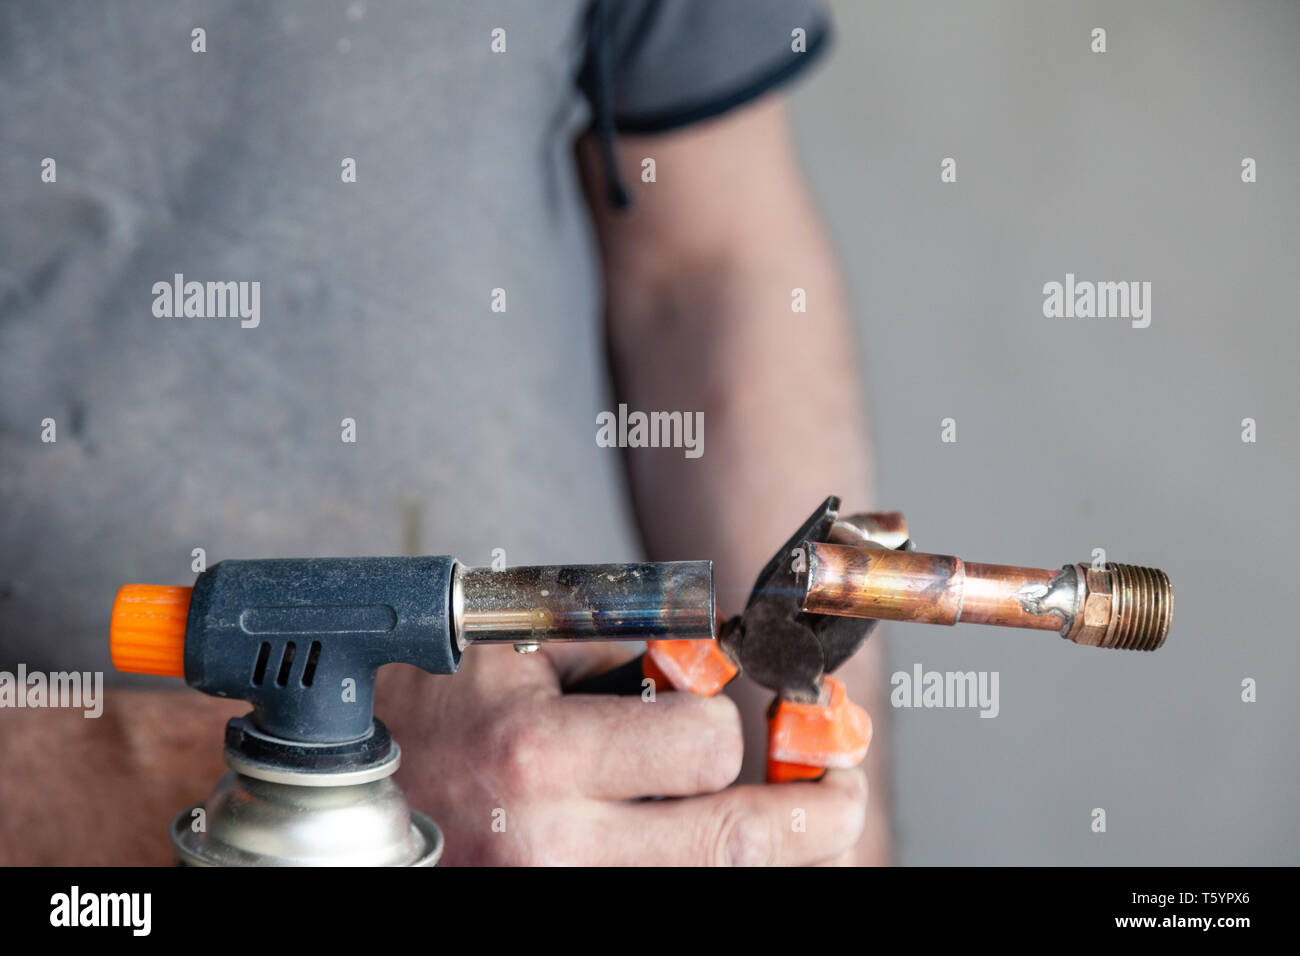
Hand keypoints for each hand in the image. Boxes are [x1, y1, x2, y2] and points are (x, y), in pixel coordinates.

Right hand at [376, 645, 867, 865]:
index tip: (752, 714)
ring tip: (798, 823)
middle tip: (842, 792)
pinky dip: (711, 874)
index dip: (737, 722)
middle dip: (815, 815)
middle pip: (736, 845)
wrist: (334, 800)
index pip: (705, 746)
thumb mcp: (513, 655)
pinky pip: (666, 899)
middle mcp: (550, 844)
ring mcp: (552, 895)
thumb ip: (618, 650)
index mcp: (538, 755)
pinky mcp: (551, 913)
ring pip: (714, 887)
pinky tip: (719, 846)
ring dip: (772, 852)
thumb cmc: (422, 713)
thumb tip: (715, 655)